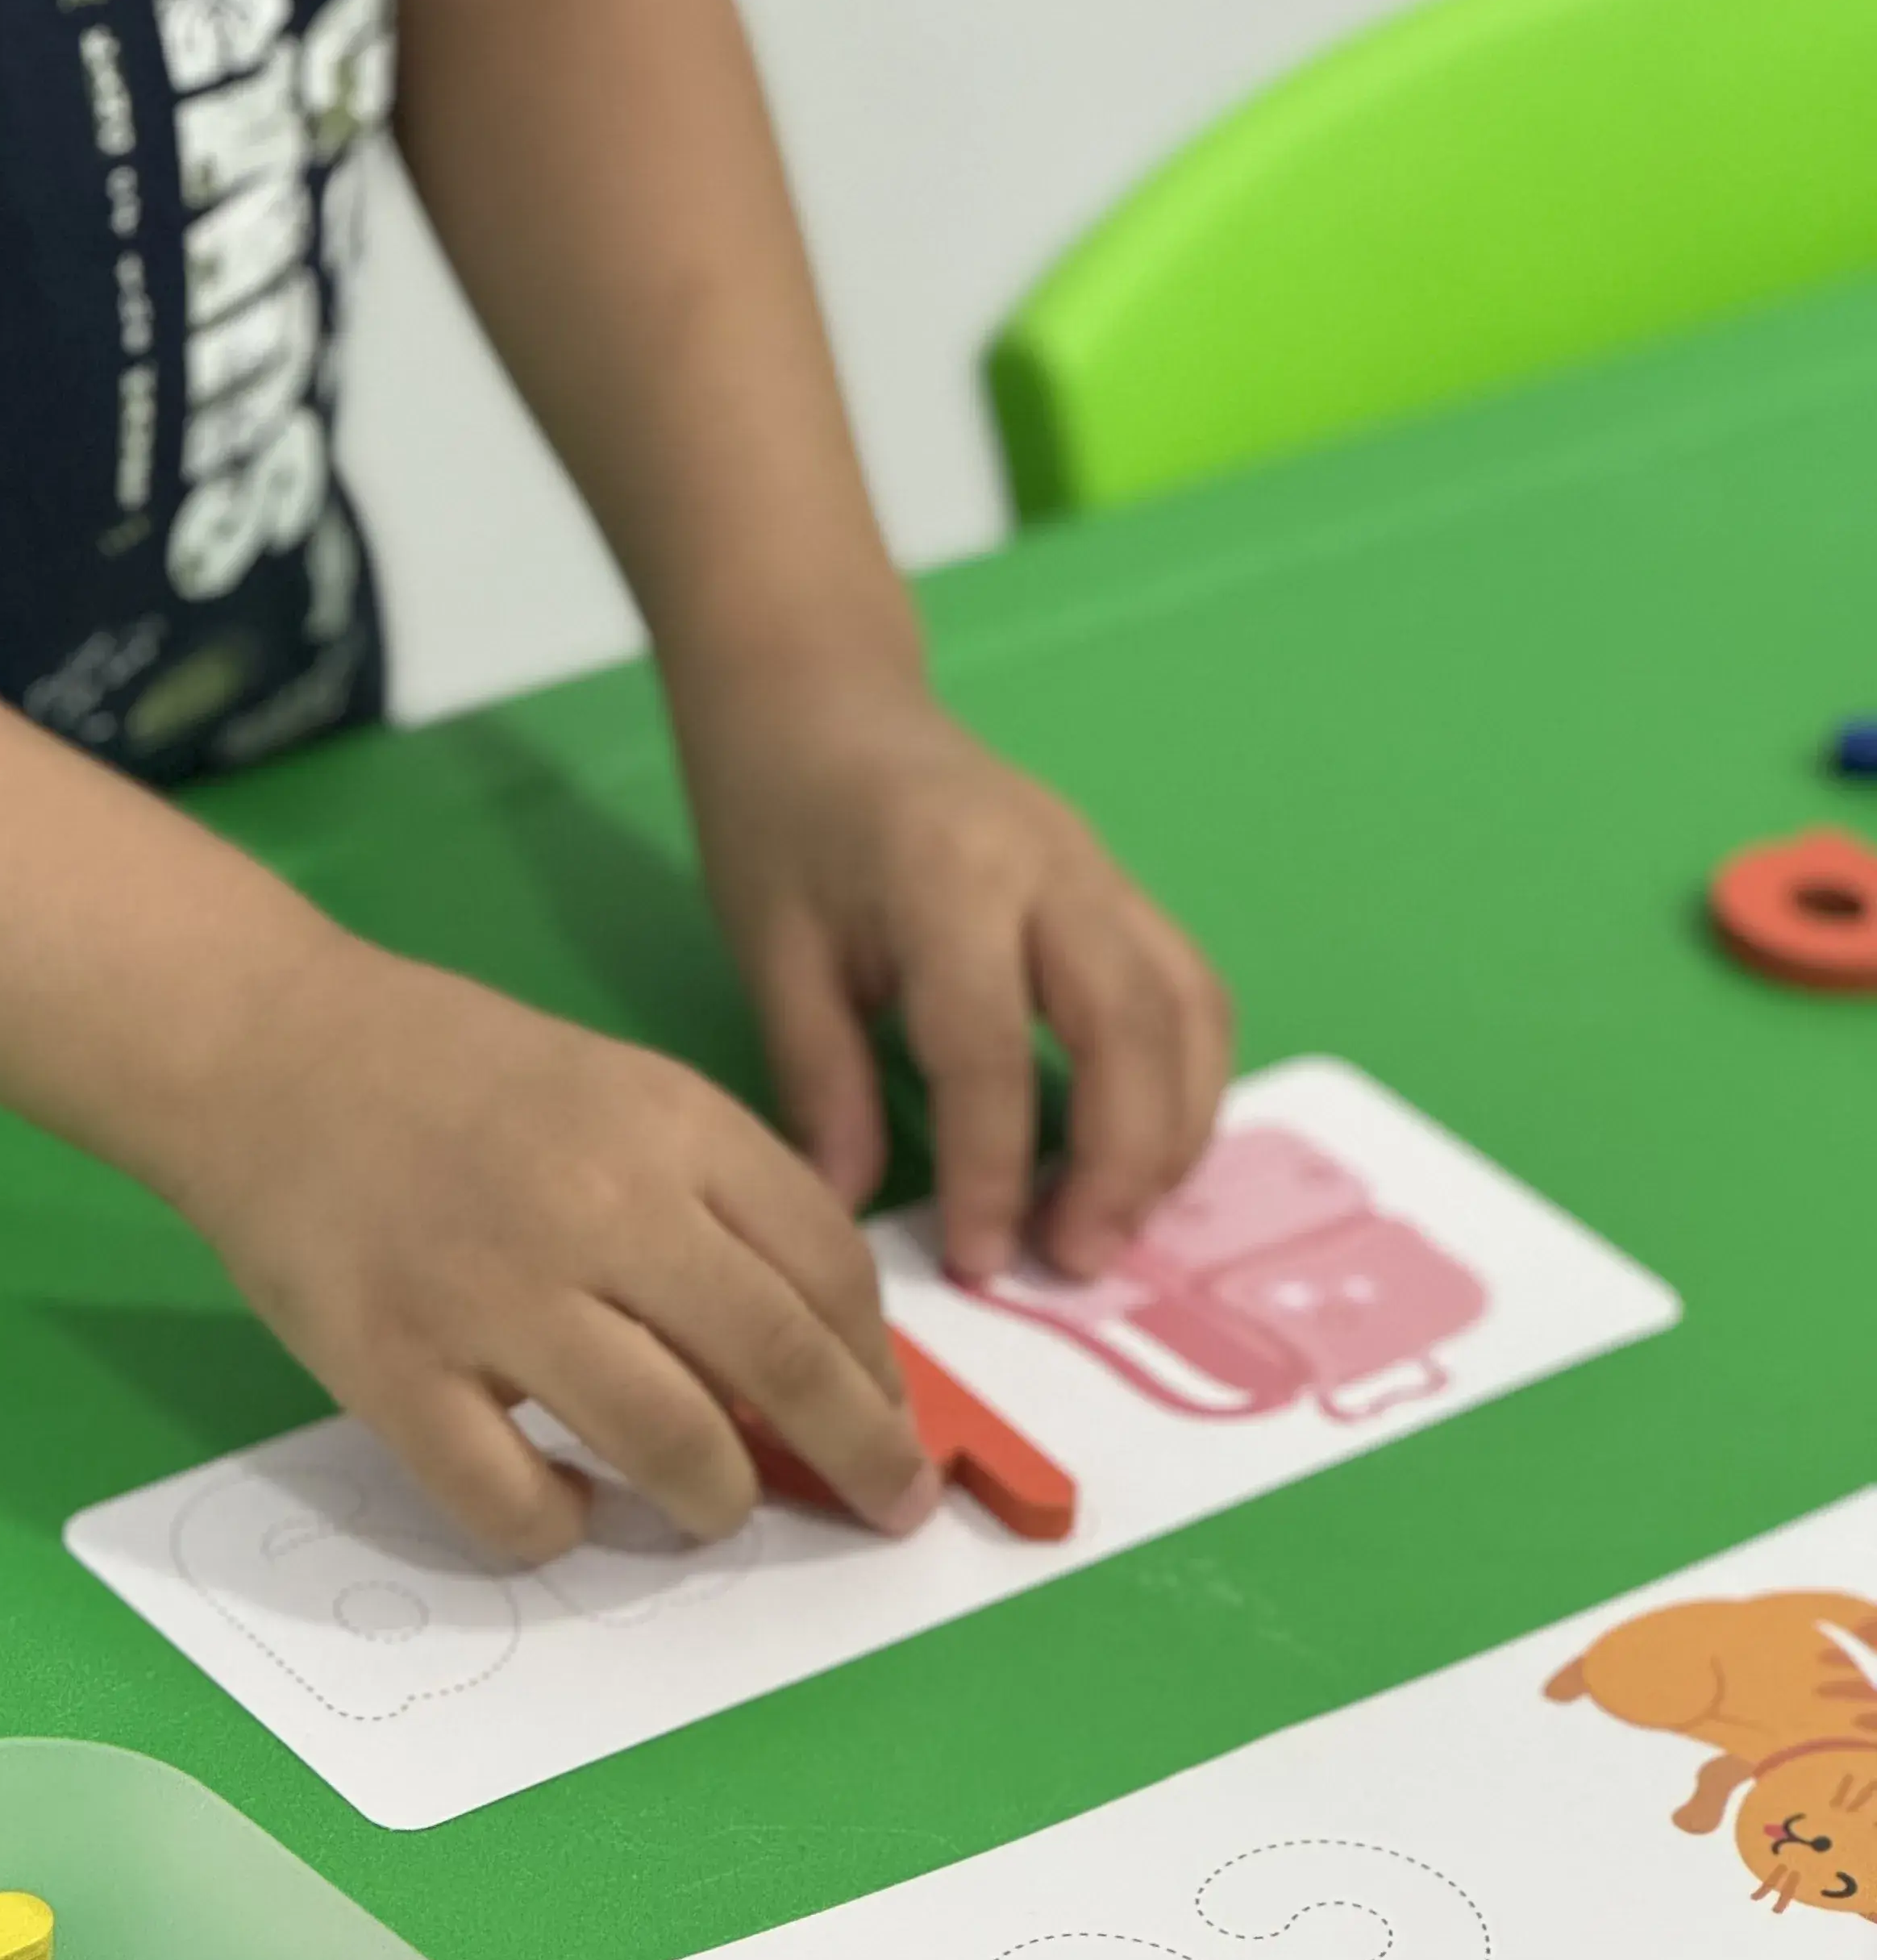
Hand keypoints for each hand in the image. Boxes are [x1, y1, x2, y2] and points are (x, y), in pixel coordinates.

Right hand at [170, 929, 937, 1561]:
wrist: (271, 1047)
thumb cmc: (458, 1072)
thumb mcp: (619, 1088)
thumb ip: (713, 1194)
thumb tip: (813, 1344)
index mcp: (671, 1124)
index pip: (829, 1265)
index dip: (878, 1363)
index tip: (892, 1417)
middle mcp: (602, 1207)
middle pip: (782, 1363)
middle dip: (858, 1454)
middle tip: (882, 1505)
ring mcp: (494, 1293)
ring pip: (673, 1447)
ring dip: (715, 1500)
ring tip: (709, 1502)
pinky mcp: (394, 1368)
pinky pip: (513, 1504)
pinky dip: (560, 1529)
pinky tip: (563, 1506)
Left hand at [679, 670, 1231, 1282]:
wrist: (822, 695)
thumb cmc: (780, 816)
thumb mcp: (771, 948)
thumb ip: (819, 1079)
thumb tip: (846, 1211)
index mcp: (947, 874)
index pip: (990, 1047)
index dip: (993, 1169)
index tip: (979, 1263)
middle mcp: (1051, 866)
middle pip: (1131, 1025)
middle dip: (1122, 1161)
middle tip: (1078, 1264)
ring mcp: (1100, 869)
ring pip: (1188, 1008)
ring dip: (1173, 1130)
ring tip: (1116, 1227)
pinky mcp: (1119, 884)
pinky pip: (1188, 988)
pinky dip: (1185, 1080)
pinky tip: (1140, 1152)